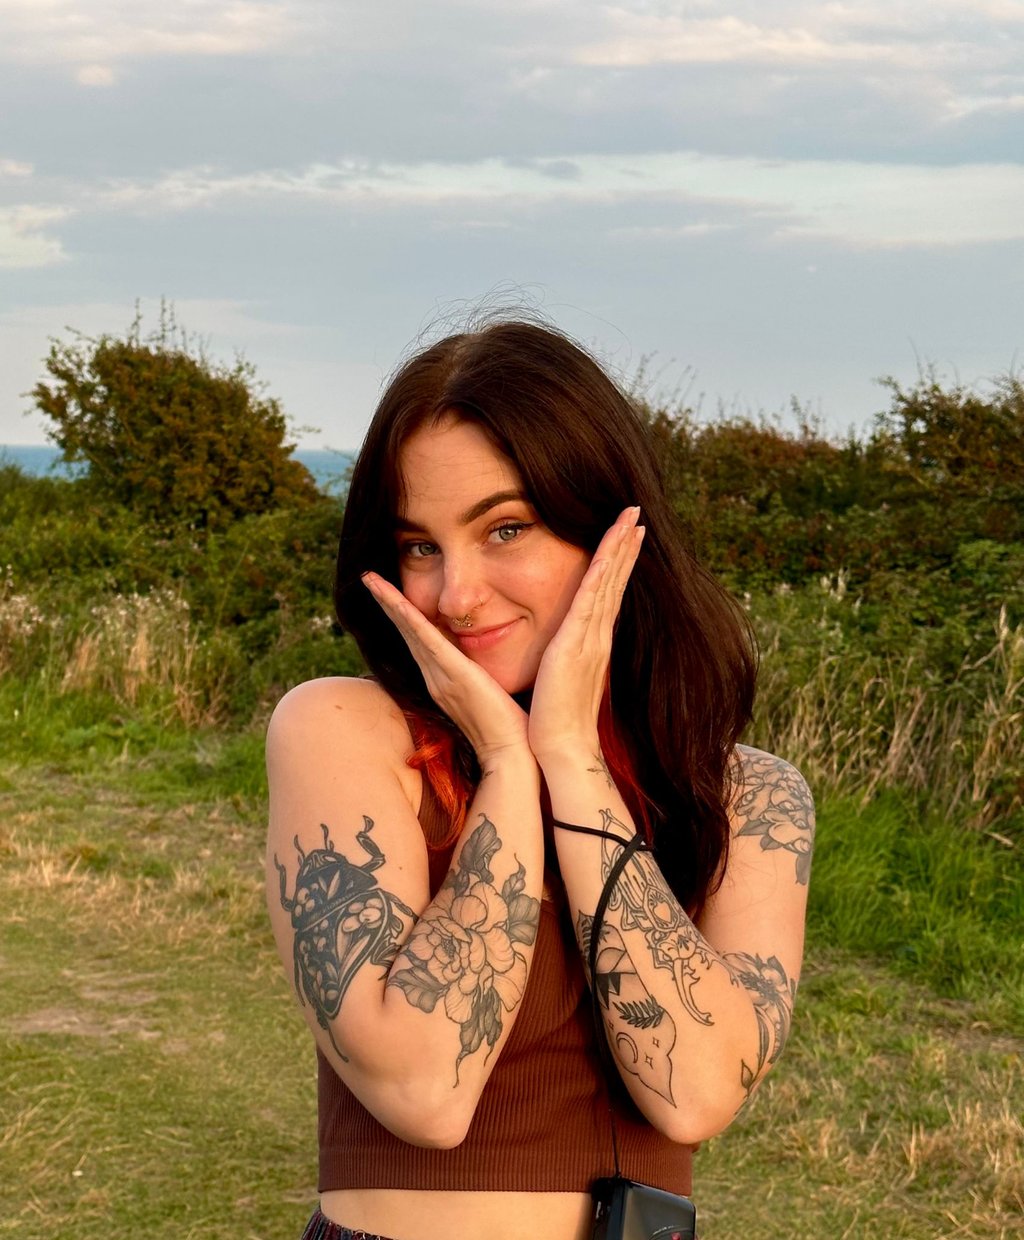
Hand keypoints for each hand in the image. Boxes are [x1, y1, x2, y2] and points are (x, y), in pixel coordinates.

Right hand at [361, 573, 530, 764]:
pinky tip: (395, 599)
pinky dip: (408, 617)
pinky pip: (426, 639)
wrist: (512, 757)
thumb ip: (483, 680)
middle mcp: (436, 678)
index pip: (420, 641)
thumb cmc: (510, 731)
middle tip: (369, 578)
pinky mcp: (454, 676)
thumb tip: (488, 669)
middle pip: (407, 632)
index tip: (391, 594)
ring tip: (372, 580)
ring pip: (410, 631)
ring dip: (390, 603)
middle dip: (388, 603)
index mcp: (444, 681)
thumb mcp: (492, 697)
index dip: (404, 616)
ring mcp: (441, 677)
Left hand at [527, 507, 643, 763]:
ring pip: (609, 582)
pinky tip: (615, 544)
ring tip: (632, 518)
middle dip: (626, 547)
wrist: (562, 748)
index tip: (627, 539)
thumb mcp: (557, 681)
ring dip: (621, 548)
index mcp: (591, 645)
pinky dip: (607, 567)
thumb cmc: (555, 722)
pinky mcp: (579, 640)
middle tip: (635, 514)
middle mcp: (597, 637)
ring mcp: (592, 637)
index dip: (617, 566)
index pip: (607, 597)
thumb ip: (560, 663)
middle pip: (614, 582)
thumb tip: (554, 655)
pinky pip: (595, 594)